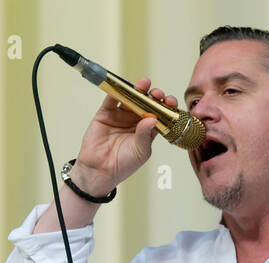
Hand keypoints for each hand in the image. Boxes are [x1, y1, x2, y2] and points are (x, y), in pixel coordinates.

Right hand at [73, 78, 180, 194]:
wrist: (99, 171)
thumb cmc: (123, 165)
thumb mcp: (140, 151)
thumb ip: (145, 134)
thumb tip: (152, 118)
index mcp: (148, 129)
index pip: (161, 113)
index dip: (166, 106)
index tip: (169, 102)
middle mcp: (135, 120)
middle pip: (147, 102)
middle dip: (154, 95)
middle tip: (156, 94)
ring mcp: (121, 115)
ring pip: (132, 97)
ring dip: (138, 89)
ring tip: (143, 84)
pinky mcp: (106, 114)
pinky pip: (112, 99)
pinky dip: (117, 90)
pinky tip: (124, 86)